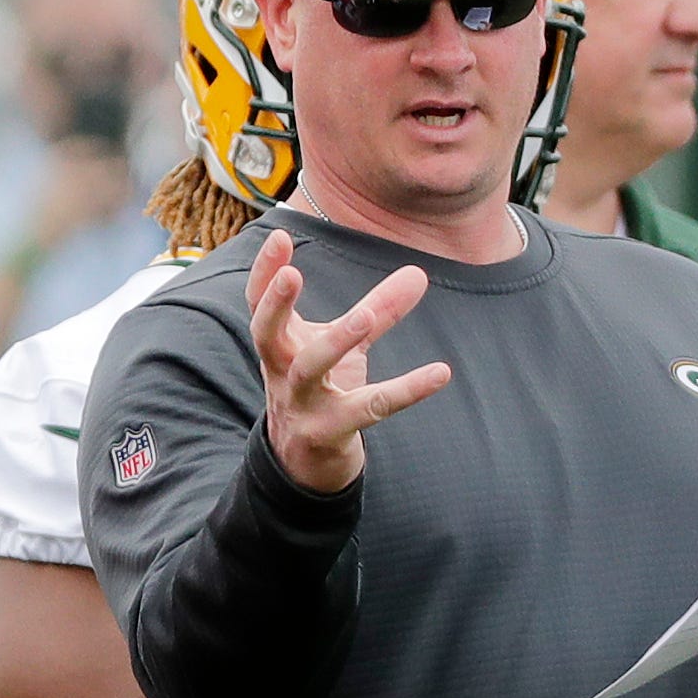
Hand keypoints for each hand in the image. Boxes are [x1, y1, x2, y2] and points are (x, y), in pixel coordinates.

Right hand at [245, 228, 450, 493]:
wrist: (306, 462)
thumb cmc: (321, 390)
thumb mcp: (343, 346)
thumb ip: (378, 309)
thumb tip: (419, 272)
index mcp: (279, 344)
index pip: (258, 303)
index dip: (265, 271)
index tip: (279, 235)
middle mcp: (281, 371)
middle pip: (265, 334)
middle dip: (275, 304)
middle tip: (292, 275)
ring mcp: (302, 404)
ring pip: (308, 371)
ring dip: (334, 342)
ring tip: (364, 318)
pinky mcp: (330, 432)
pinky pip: (369, 409)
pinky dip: (406, 391)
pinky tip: (439, 373)